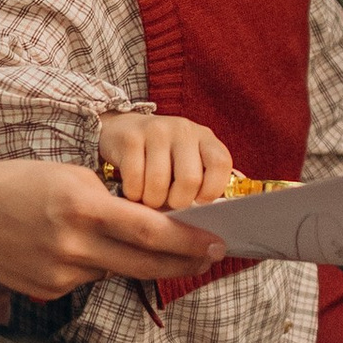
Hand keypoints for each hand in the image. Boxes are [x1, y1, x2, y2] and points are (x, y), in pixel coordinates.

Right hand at [0, 160, 224, 301]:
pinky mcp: (50, 289)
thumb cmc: (21, 183)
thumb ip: (112, 203)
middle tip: (210, 256)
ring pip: (116, 270)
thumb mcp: (71, 176)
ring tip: (131, 241)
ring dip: (133, 258)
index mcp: (82, 206)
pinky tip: (70, 245)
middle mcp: (74, 244)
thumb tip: (154, 228)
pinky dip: (94, 263)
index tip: (217, 242)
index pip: (150, 230)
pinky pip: (88, 278)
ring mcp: (61, 272)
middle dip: (182, 260)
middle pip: (145, 263)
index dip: (189, 240)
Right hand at [97, 109, 233, 211]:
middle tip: (169, 203)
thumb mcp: (189, 163)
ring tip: (150, 198)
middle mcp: (183, 130)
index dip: (212, 189)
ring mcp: (156, 131)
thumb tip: (219, 211)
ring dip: (152, 201)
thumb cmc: (162, 159)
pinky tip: (134, 190)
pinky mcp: (130, 137)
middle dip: (178, 202)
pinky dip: (134, 194)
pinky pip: (135, 179)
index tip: (199, 201)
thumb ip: (206, 183)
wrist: (121, 130)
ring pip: (159, 182)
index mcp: (204, 138)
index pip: (220, 163)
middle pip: (190, 179)